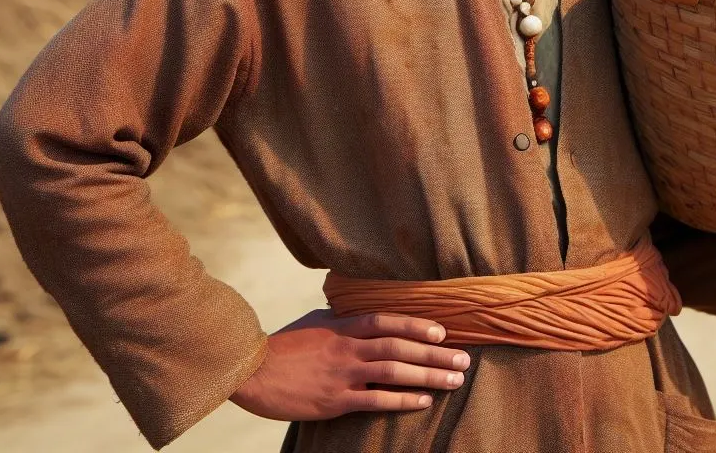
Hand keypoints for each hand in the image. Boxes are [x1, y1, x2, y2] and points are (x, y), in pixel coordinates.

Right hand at [228, 310, 469, 420]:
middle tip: (463, 359)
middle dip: (435, 353)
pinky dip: (403, 399)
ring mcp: (343, 374)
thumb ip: (343, 319)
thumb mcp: (315, 321)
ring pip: (394, 371)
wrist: (252, 371)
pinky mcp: (335, 400)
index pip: (388, 320)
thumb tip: (364, 313)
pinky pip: (376, 400)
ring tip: (454, 379)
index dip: (417, 324)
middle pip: (399, 346)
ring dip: (428, 375)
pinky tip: (424, 400)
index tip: (443, 331)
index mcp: (343, 325)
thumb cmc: (284, 345)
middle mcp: (348, 346)